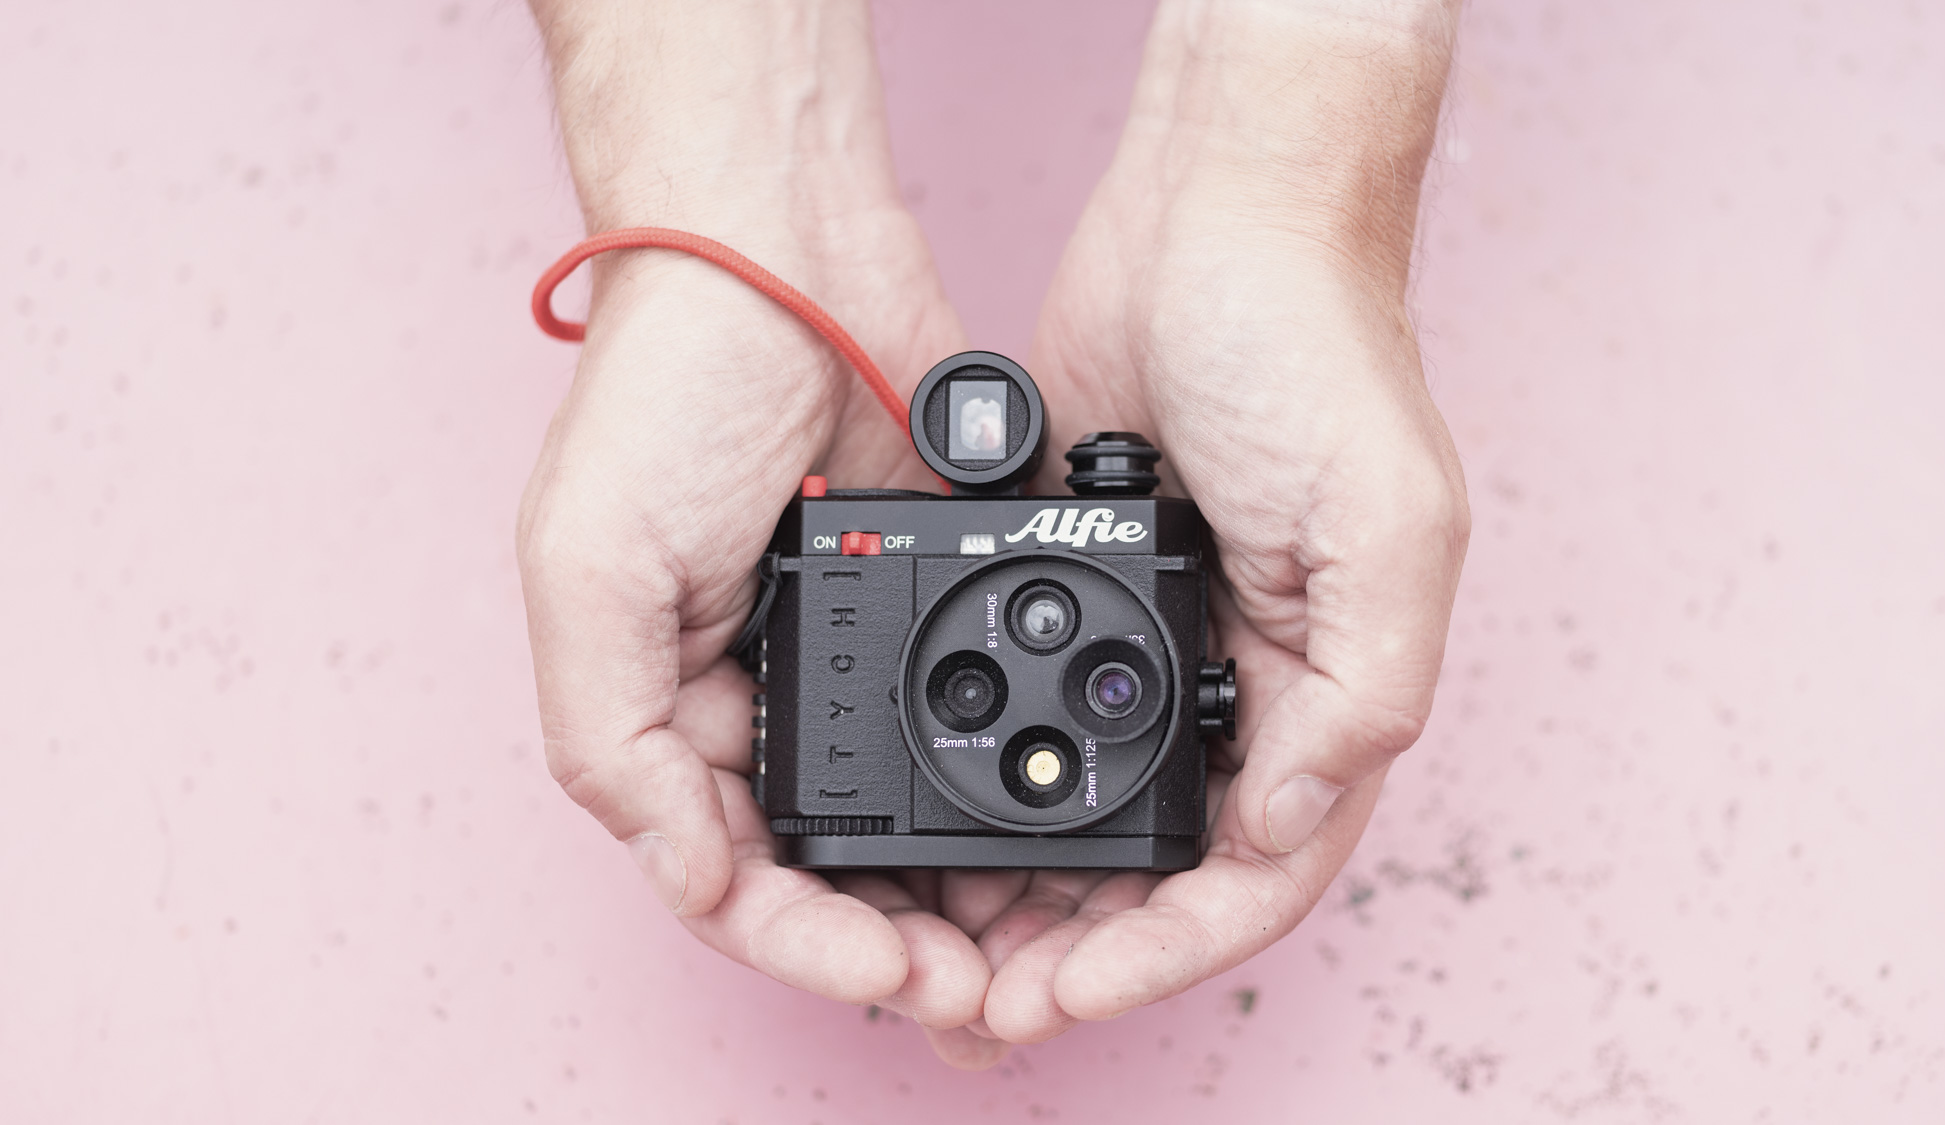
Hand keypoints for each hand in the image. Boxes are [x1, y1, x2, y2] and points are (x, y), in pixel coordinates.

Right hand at [518, 0, 1007, 1068]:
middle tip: (980, 986)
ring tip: (1026, 943)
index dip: (804, 941)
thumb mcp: (588, 568)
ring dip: (960, 888)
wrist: (783, 249)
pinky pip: (978, 718)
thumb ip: (614, 735)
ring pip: (914, 812)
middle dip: (897, 939)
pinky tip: (1049, 826)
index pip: (730, 872)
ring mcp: (858, 653)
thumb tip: (692, 873)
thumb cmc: (661, 392)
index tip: (891, 974)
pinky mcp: (939, 598)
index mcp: (667, 706)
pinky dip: (1006, 783)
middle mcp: (763, 694)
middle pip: (831, 866)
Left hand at [965, 0, 1470, 1041]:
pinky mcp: (1077, 588)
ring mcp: (1153, 641)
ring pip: (1088, 808)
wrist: (1212, 215)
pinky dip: (988, 780)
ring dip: (1027, 889)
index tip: (1070, 992)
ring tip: (940, 946)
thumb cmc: (1321, 351)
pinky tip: (928, 816)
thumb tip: (1277, 821)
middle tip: (983, 1003)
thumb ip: (1359, 690)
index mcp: (1326, 685)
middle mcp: (1243, 681)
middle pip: (1162, 864)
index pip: (1253, 868)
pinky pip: (1028, 715)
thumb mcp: (1390, 527)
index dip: (1166, 948)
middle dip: (1081, 948)